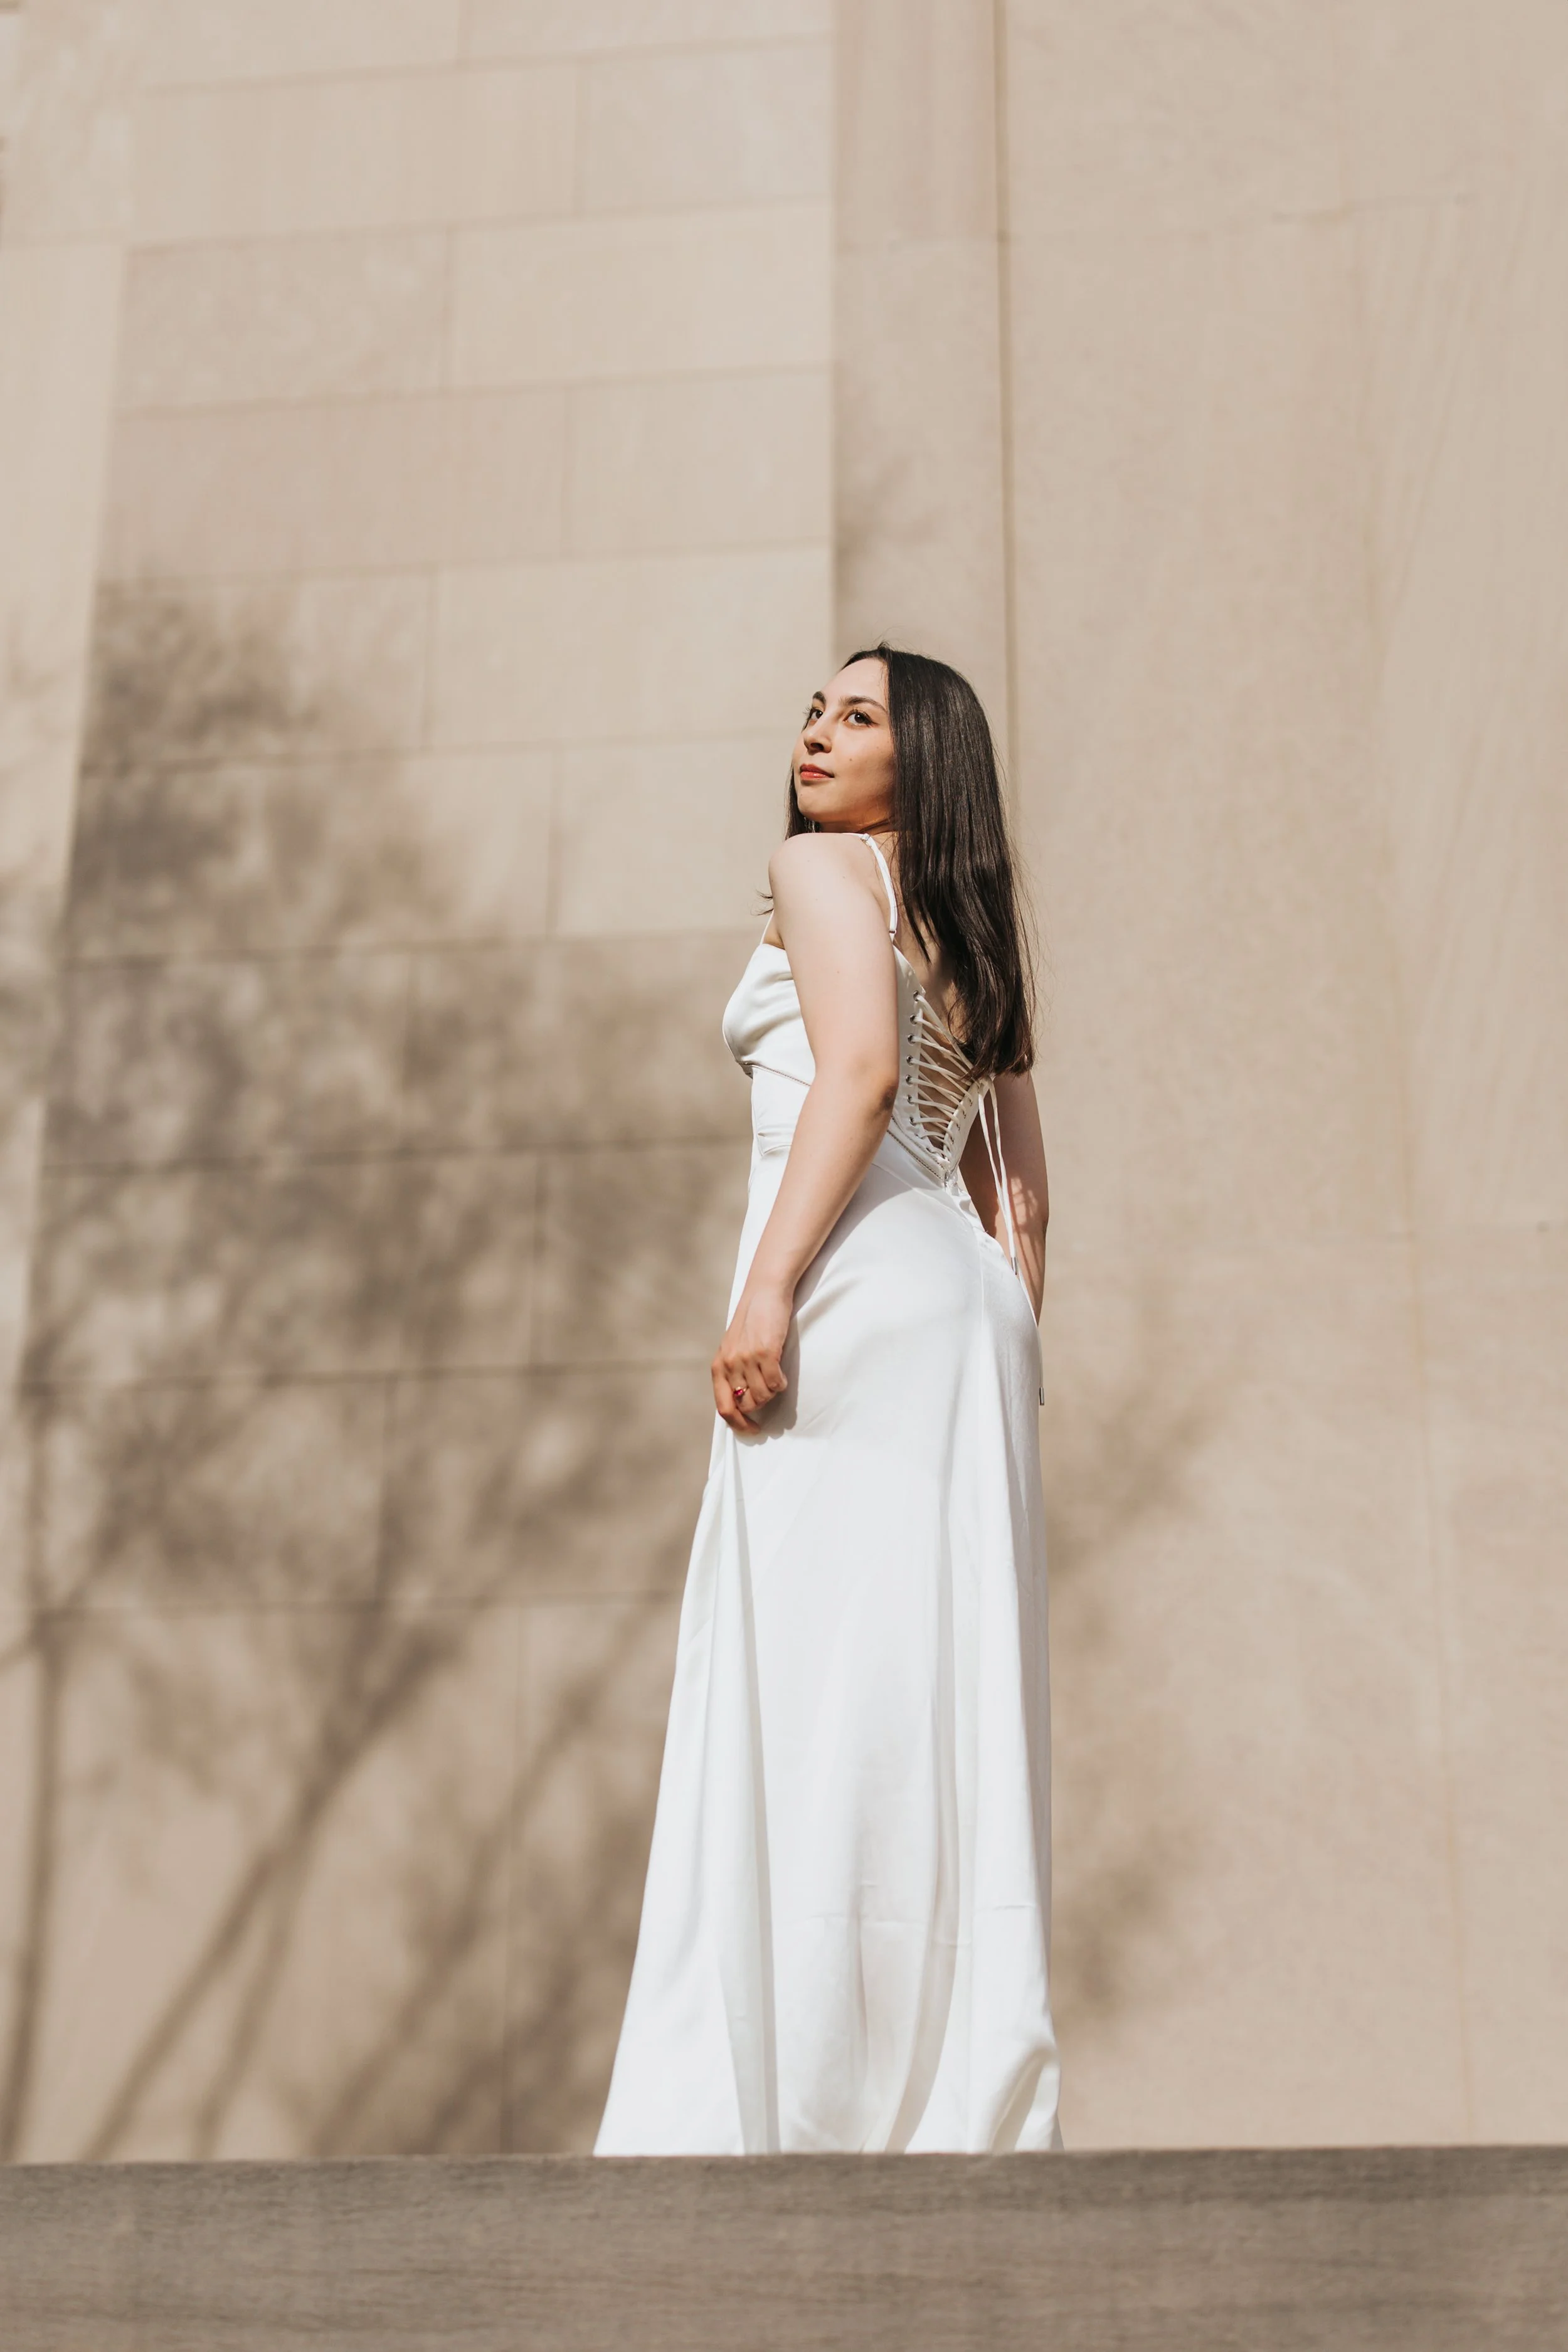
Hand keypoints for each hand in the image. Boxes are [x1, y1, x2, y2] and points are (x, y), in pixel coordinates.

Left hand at [712, 1279, 792, 1431]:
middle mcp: (730, 1365)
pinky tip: (781, 1374)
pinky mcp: (766, 1352)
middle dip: (760, 1405)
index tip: (752, 1429)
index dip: (738, 1425)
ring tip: (775, 1377)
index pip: (724, 1408)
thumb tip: (742, 1402)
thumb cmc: (750, 1323)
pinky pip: (776, 1384)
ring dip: (772, 1392)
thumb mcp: (732, 1349)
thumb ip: (732, 1373)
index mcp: (718, 1366)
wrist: (763, 1294)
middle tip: (769, 1392)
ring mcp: (747, 1359)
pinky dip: (781, 1384)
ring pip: (763, 1397)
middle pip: (747, 1405)